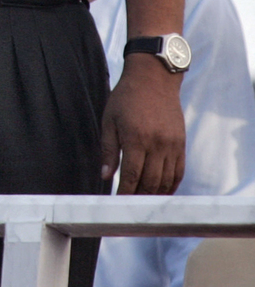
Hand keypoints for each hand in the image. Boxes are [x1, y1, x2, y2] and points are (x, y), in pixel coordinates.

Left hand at [100, 57, 185, 194]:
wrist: (153, 79)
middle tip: (129, 208)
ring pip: (166, 180)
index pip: (132, 175)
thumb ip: (108, 150)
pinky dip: (171, 185)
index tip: (117, 203)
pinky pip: (178, 171)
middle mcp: (157, 144)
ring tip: (143, 203)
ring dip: (155, 195)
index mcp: (136, 138)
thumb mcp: (109, 120)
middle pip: (151, 181)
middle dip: (139, 197)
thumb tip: (105, 176)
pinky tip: (161, 192)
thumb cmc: (125, 98)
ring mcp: (172, 145)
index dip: (125, 193)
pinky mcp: (181, 144)